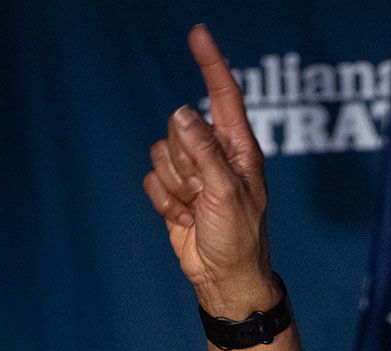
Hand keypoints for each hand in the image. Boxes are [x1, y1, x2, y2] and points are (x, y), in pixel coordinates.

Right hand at [143, 24, 275, 318]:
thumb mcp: (226, 192)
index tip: (199, 33)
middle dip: (184, 161)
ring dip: (174, 186)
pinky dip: (164, 202)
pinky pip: (151, 180)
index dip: (211, 64)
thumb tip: (183, 113)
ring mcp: (192, 171)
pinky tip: (185, 219)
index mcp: (239, 148)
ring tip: (196, 208)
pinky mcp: (173, 191)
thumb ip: (204, 151)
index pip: (224, 95)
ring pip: (160, 153)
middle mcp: (215, 153)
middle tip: (202, 192)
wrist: (223, 278)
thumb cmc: (238, 237)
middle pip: (178, 126)